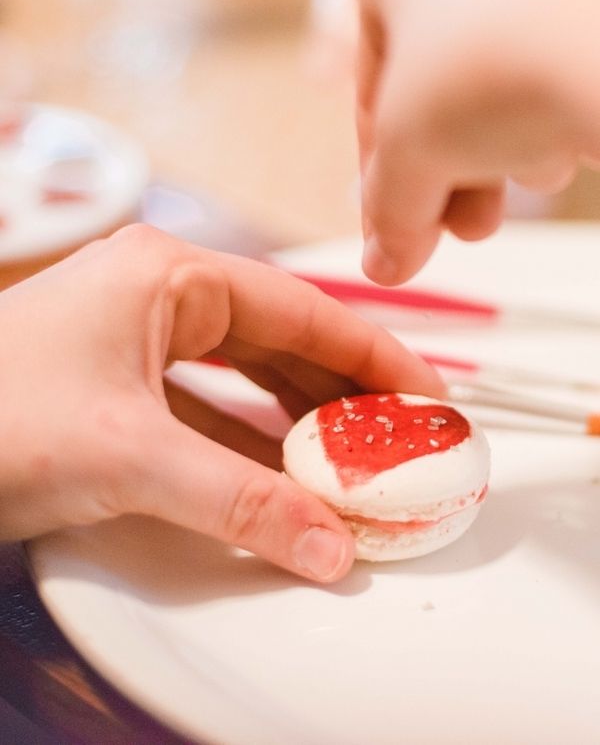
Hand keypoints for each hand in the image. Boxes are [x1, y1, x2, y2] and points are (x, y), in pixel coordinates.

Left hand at [0, 224, 441, 581]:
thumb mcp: (129, 456)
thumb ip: (237, 500)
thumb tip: (327, 546)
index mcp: (165, 274)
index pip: (299, 308)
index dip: (370, 351)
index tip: (423, 392)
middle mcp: (156, 296)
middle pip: (279, 342)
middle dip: (340, 394)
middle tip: (402, 439)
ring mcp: (135, 342)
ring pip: (245, 379)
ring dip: (298, 425)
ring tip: (358, 466)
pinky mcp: (118, 389)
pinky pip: (206, 412)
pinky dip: (248, 446)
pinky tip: (287, 479)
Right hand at [354, 0, 599, 284]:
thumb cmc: (497, 70)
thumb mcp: (410, 156)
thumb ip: (389, 211)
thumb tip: (384, 264)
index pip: (371, 88)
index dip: (376, 176)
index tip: (389, 233)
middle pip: (438, 89)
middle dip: (445, 173)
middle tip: (454, 229)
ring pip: (498, 80)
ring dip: (495, 154)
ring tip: (512, 191)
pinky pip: (553, 63)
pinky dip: (547, 115)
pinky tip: (557, 149)